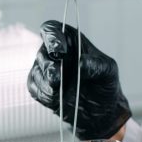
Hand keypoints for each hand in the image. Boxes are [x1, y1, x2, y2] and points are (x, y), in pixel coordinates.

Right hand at [27, 20, 131, 140]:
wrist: (101, 112)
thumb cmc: (105, 84)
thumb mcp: (108, 70)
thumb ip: (96, 64)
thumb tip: (81, 63)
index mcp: (70, 41)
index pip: (52, 29)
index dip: (51, 37)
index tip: (59, 51)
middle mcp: (55, 54)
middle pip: (42, 52)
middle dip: (49, 65)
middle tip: (58, 77)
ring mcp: (47, 71)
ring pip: (37, 71)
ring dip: (46, 82)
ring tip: (59, 92)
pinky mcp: (42, 88)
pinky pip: (34, 88)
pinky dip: (43, 93)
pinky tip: (55, 99)